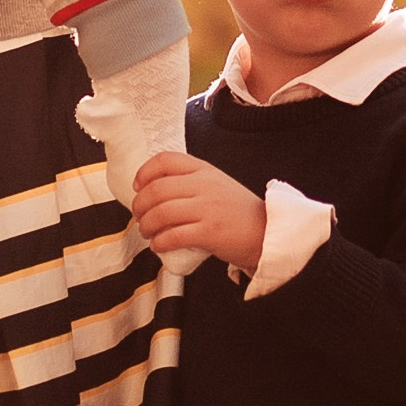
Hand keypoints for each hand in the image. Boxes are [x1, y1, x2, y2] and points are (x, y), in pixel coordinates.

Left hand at [128, 152, 266, 274]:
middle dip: (139, 206)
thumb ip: (192, 182)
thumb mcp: (218, 184)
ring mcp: (207, 208)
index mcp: (204, 170)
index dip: (144, 173)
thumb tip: (157, 193)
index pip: (165, 160)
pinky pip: (173, 236)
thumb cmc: (240, 212)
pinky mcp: (209, 232)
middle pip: (157, 189)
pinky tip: (158, 245)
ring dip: (146, 225)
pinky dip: (159, 242)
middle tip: (139, 216)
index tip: (137, 187)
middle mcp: (204, 185)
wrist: (268, 232)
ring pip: (161, 213)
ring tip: (146, 232)